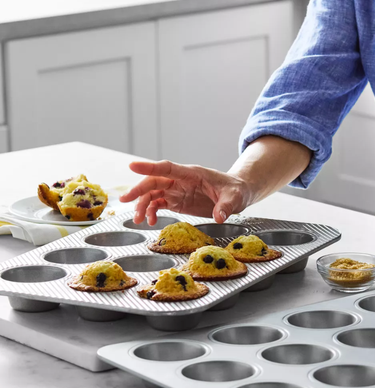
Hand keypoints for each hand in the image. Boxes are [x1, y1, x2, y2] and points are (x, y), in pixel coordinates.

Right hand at [119, 160, 251, 225]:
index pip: (167, 167)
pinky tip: (151, 221)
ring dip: (143, 205)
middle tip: (124, 200)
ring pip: (154, 193)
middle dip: (138, 190)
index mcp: (192, 174)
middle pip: (154, 181)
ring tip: (138, 220)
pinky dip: (152, 212)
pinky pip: (160, 204)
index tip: (132, 166)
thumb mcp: (234, 198)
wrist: (237, 194)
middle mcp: (181, 180)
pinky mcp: (178, 201)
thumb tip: (219, 217)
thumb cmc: (235, 191)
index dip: (150, 166)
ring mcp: (178, 190)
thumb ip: (226, 207)